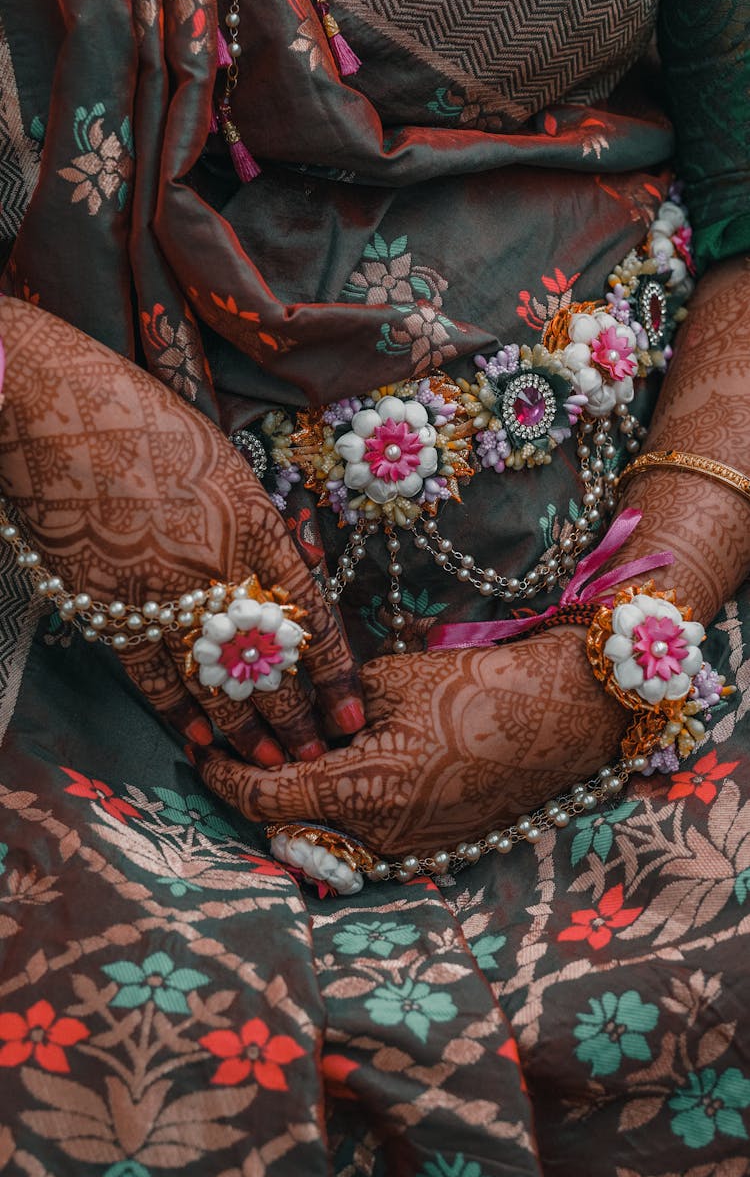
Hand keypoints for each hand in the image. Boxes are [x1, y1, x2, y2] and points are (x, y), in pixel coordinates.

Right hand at [0, 297, 364, 761]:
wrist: (55, 412)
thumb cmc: (144, 423)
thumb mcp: (224, 463)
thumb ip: (259, 525)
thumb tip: (294, 572)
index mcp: (255, 525)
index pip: (310, 616)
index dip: (335, 671)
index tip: (350, 710)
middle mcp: (217, 568)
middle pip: (270, 661)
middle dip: (298, 716)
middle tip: (318, 755)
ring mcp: (161, 593)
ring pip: (216, 681)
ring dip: (247, 728)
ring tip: (271, 764)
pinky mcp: (109, 606)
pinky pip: (153, 675)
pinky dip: (178, 712)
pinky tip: (201, 741)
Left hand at [198, 629, 629, 856]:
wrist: (557, 719)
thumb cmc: (471, 688)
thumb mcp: (385, 680)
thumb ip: (324, 703)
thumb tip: (281, 705)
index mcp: (359, 792)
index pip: (262, 798)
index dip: (222, 775)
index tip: (200, 749)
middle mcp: (377, 836)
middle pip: (288, 822)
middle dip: (257, 786)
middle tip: (237, 744)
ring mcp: (407, 849)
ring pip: (325, 832)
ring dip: (299, 798)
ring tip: (290, 751)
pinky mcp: (432, 848)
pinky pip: (364, 835)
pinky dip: (340, 808)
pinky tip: (344, 768)